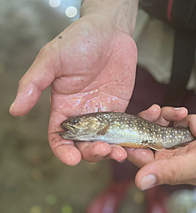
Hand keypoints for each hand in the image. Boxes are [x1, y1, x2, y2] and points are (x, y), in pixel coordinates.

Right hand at [9, 14, 136, 165]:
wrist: (109, 31)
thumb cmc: (78, 40)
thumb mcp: (51, 59)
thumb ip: (33, 83)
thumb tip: (14, 110)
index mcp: (63, 108)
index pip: (58, 138)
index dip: (63, 151)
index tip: (73, 159)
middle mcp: (82, 116)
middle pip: (85, 145)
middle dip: (93, 153)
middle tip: (105, 150)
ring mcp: (103, 115)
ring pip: (107, 142)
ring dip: (115, 150)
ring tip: (123, 151)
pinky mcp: (121, 110)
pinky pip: (127, 128)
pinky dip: (135, 134)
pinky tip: (143, 127)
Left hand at [126, 104, 195, 188]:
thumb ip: (168, 171)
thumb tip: (139, 183)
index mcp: (165, 167)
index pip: (138, 154)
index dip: (130, 139)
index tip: (129, 123)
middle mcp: (168, 157)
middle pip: (147, 134)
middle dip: (152, 120)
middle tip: (158, 110)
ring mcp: (177, 146)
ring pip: (162, 125)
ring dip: (172, 116)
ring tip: (184, 113)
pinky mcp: (185, 137)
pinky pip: (178, 122)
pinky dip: (188, 120)